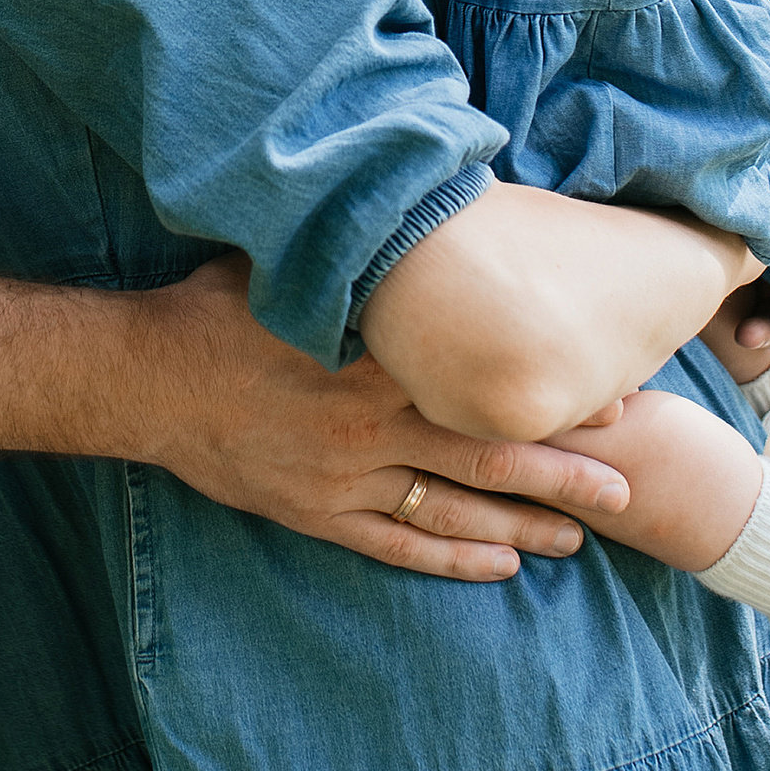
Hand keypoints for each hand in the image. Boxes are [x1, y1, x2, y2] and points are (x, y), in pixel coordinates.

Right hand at [134, 256, 630, 581]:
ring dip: (520, 523)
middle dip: (560, 474)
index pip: (482, 386)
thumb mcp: (297, 268)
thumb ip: (365, 257)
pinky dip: (451, 555)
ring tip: (579, 535)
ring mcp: (343, 477)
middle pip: (484, 456)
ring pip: (451, 508)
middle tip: (624, 487)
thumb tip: (425, 207)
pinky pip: (396, 542)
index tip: (609, 404)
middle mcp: (368, 426)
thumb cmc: (219, 309)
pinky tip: (498, 564)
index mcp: (373, 361)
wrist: (145, 378)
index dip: (549, 400)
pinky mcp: (316, 512)